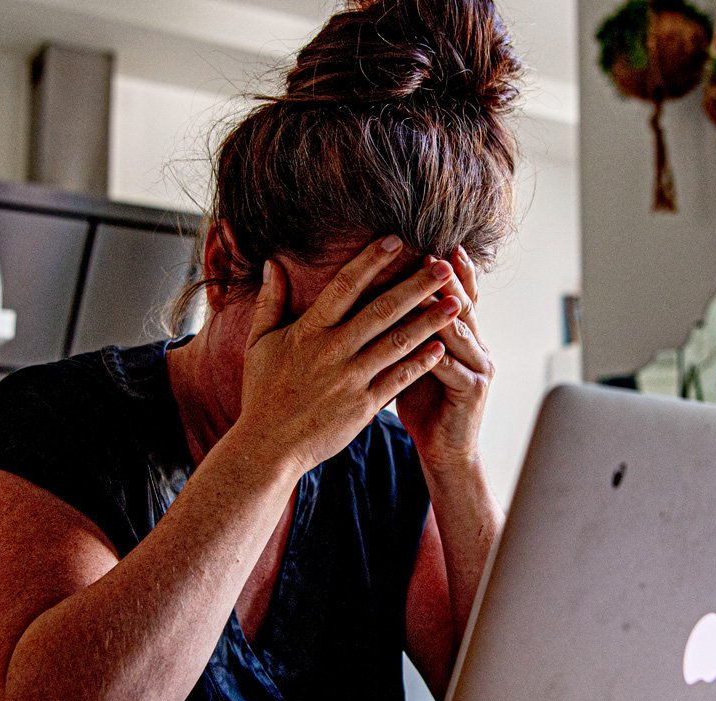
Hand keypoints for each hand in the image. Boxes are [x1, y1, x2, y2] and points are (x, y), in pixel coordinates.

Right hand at [232, 238, 464, 474]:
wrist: (268, 446)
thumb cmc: (263, 393)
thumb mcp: (259, 344)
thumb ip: (270, 302)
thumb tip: (273, 263)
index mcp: (309, 331)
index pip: (345, 285)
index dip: (371, 260)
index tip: (396, 240)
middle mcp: (333, 351)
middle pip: (382, 309)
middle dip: (416, 285)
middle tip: (443, 266)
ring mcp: (351, 379)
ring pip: (397, 343)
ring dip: (430, 321)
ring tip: (456, 303)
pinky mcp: (363, 406)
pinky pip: (398, 379)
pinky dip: (420, 362)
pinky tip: (442, 347)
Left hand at [396, 246, 493, 472]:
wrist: (444, 452)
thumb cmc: (425, 404)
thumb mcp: (416, 360)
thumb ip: (409, 329)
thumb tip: (380, 294)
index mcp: (462, 336)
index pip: (459, 295)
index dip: (452, 270)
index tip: (435, 243)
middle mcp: (476, 346)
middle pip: (463, 304)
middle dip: (448, 279)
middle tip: (432, 255)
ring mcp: (478, 367)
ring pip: (459, 331)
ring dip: (443, 309)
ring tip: (428, 288)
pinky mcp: (472, 391)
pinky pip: (451, 366)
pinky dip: (436, 351)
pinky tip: (424, 339)